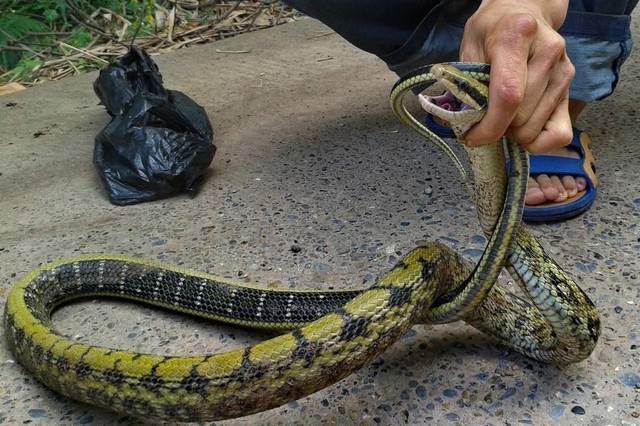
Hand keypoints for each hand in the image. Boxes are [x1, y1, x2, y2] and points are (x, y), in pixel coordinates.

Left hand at [460, 0, 574, 152]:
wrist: (523, 11)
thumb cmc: (491, 32)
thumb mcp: (469, 48)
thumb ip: (466, 85)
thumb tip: (465, 126)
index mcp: (517, 36)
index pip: (508, 95)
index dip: (490, 126)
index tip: (472, 137)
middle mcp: (548, 53)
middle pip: (521, 117)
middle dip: (498, 128)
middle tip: (486, 118)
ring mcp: (563, 70)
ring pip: (536, 129)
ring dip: (515, 133)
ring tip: (504, 116)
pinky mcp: (571, 86)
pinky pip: (560, 133)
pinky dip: (538, 141)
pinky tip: (523, 128)